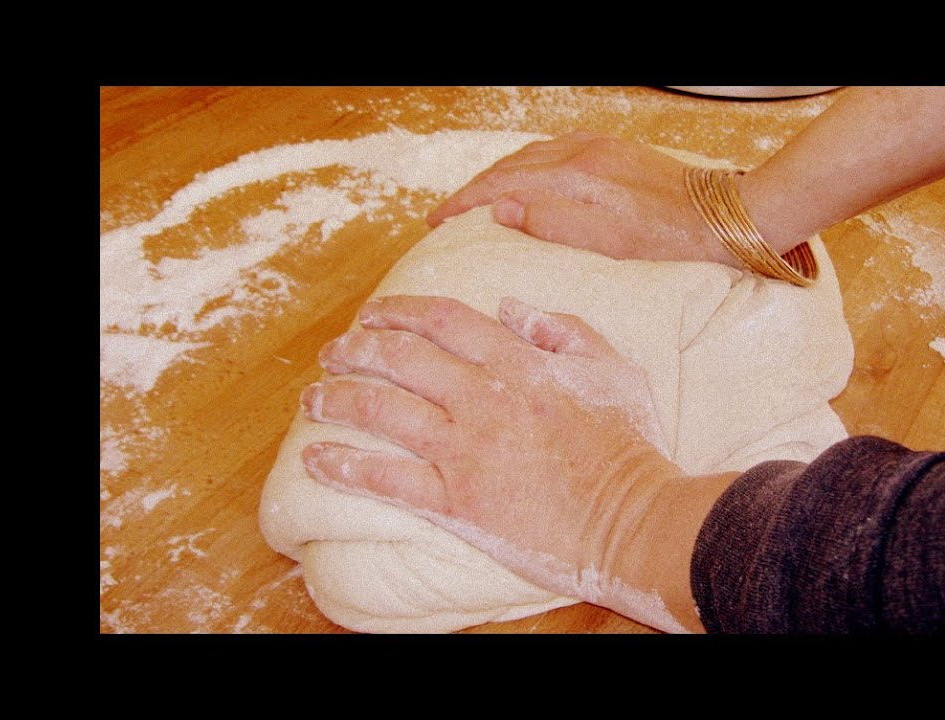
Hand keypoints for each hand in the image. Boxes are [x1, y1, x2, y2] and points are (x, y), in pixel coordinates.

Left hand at [299, 294, 701, 631]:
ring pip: (381, 410)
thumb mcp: (613, 369)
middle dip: (355, 348)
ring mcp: (465, 450)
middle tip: (331, 352)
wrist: (633, 521)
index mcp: (519, 363)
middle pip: (399, 357)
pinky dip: (345, 466)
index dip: (397, 311)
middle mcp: (483, 398)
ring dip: (336, 399)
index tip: (373, 314)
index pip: (441, 320)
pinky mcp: (456, 501)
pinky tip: (316, 459)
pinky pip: (386, 478)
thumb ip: (563, 330)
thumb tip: (511, 306)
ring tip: (312, 399)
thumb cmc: (630, 447)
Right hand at [428, 131, 738, 265]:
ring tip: (476, 199)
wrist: (727, 216)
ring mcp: (598, 147)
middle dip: (473, 189)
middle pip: (509, 166)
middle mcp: (582, 153)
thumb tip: (502, 209)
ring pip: (530, 155)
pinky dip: (527, 165)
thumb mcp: (611, 247)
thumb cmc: (673, 241)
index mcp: (577, 178)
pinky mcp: (613, 149)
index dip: (464, 204)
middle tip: (445, 214)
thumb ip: (554, 225)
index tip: (435, 222)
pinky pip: (554, 150)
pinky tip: (525, 178)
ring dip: (497, 176)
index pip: (502, 186)